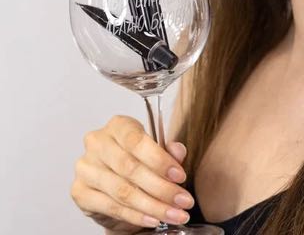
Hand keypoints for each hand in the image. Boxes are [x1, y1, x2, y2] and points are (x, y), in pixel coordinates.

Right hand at [70, 115, 194, 231]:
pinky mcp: (79, 192)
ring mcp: (86, 167)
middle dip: (162, 188)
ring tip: (175, 214)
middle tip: (183, 201)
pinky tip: (153, 219)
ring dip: (153, 206)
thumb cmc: (138, 160)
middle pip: (130, 168)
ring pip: (122, 191)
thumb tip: (178, 152)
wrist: (116, 186)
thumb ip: (168, 150)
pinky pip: (112, 207)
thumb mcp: (156, 152)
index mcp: (118, 125)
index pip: (137, 141)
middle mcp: (98, 143)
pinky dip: (136, 216)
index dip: (160, 160)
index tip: (180, 176)